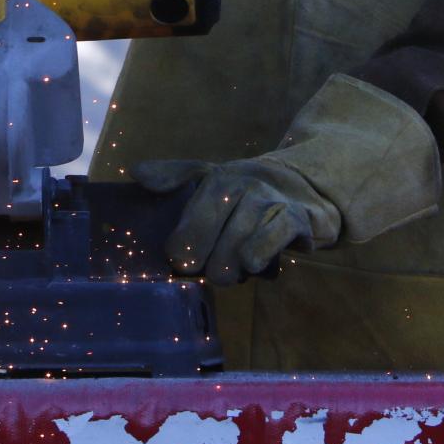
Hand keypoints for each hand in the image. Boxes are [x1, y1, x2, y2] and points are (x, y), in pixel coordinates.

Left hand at [134, 156, 336, 285]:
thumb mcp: (211, 175)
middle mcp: (243, 187)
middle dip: (209, 267)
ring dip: (233, 269)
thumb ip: (174, 176)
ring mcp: (269, 203)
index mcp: (217, 180)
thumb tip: (137, 173)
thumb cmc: (247, 189)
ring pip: (237, 254)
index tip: (183, 261)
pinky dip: (257, 258)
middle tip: (214, 266)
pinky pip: (267, 247)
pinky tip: (254, 263)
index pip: (187, 229)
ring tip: (235, 266)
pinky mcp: (296, 220)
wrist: (306, 184)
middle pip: (210, 249)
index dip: (181, 252)